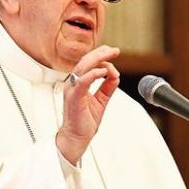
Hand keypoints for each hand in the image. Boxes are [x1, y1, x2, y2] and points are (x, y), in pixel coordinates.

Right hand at [56, 45, 119, 163]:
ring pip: (83, 67)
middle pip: (85, 61)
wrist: (76, 138)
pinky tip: (103, 71)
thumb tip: (116, 75)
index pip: (88, 63)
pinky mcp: (74, 97)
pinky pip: (82, 81)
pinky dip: (92, 74)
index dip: (101, 56)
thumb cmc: (85, 121)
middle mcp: (73, 83)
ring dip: (97, 59)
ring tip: (109, 54)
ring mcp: (72, 89)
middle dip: (101, 53)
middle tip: (114, 50)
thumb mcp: (101, 100)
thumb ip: (108, 87)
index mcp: (79, 83)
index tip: (114, 53)